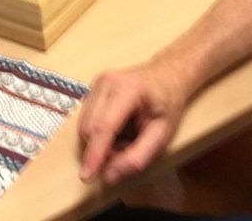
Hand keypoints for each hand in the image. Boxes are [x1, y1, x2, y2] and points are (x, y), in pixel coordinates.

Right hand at [78, 63, 187, 185]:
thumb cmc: (167, 103)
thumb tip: (109, 176)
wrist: (166, 76)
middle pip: (90, 128)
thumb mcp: (162, 135)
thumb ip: (137, 158)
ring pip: (84, 126)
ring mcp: (97, 83)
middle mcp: (107, 82)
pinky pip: (86, 119)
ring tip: (125, 138)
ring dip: (100, 142)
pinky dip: (98, 133)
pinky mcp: (91, 87)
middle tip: (127, 150)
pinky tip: (117, 129)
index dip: (95, 153)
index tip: (87, 176)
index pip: (104, 126)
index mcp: (128, 89)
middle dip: (103, 150)